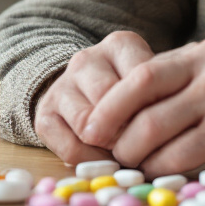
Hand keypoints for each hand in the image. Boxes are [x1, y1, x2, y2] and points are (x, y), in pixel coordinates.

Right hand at [34, 31, 155, 165]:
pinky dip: (90, 161)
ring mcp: (62, 84)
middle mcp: (86, 59)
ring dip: (107, 148)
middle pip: (111, 103)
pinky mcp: (43, 112)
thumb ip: (160, 101)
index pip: (142, 81)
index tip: (161, 131)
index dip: (154, 114)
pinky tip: (101, 157)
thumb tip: (160, 137)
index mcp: (120, 45)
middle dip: (129, 133)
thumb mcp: (154, 87)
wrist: (87, 91)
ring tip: (121, 153)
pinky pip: (70, 147)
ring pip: (87, 125)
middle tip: (141, 147)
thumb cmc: (134, 93)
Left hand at [81, 36, 204, 175]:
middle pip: (144, 104)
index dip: (111, 101)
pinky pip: (186, 156)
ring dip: (136, 155)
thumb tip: (128, 102)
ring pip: (159, 133)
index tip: (93, 122)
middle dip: (116, 132)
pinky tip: (159, 171)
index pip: (143, 73)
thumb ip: (184, 77)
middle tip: (107, 148)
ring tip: (131, 162)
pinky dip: (163, 168)